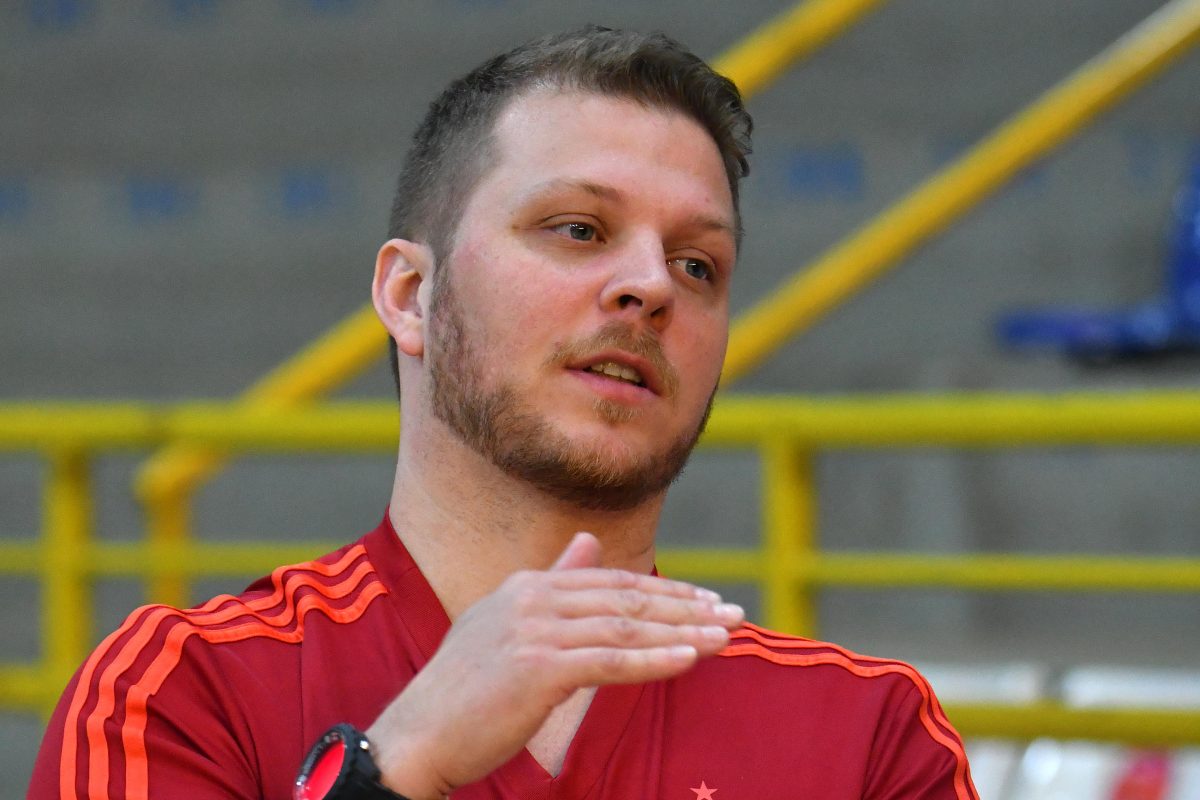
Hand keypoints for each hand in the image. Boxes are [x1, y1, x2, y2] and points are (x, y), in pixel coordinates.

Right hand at [365, 532, 743, 798]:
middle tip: (734, 614)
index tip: (708, 601)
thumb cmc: (467, 691)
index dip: (665, 591)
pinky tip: (690, 658)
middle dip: (686, 606)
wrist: (420, 734)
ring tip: (725, 636)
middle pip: (626, 597)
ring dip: (682, 631)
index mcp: (527, 586)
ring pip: (625, 625)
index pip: (612, 582)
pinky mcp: (538, 667)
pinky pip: (610, 661)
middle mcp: (531, 598)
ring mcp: (533, 630)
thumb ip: (554, 581)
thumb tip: (588, 540)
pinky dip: (654, 658)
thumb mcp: (508, 624)